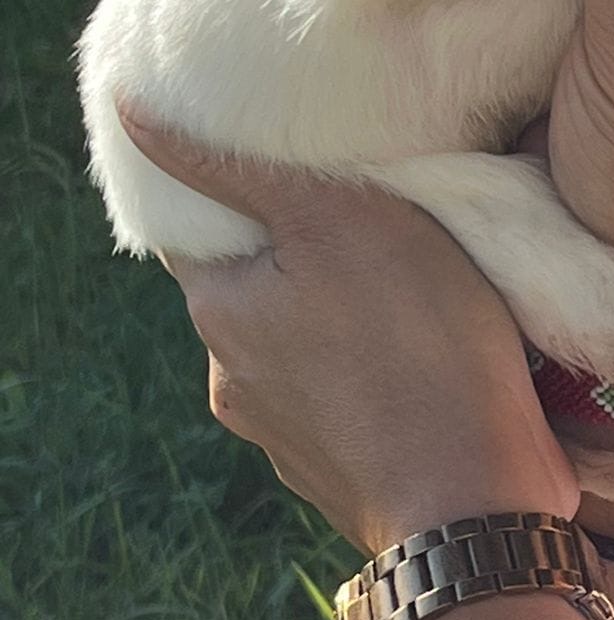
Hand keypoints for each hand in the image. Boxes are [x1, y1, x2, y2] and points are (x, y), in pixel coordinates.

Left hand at [117, 112, 579, 554]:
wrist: (473, 502)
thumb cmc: (418, 343)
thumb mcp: (338, 220)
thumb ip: (238, 170)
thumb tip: (134, 117)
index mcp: (220, 310)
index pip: (197, 224)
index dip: (234, 184)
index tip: (289, 157)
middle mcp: (233, 379)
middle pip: (257, 285)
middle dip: (302, 252)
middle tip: (372, 214)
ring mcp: (287, 434)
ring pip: (305, 346)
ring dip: (344, 317)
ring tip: (416, 288)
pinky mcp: (344, 469)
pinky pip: (350, 398)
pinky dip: (376, 372)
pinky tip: (428, 356)